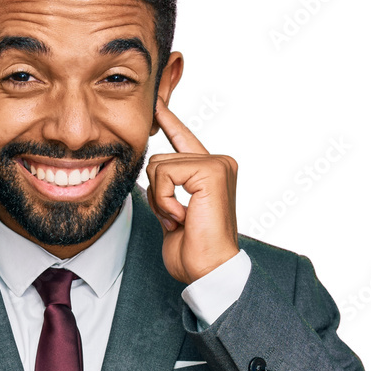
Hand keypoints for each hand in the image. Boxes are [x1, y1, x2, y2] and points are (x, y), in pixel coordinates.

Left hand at [146, 96, 238, 284]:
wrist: (209, 269)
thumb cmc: (193, 249)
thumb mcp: (173, 211)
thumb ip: (167, 187)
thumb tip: (152, 169)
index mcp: (211, 171)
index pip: (183, 138)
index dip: (168, 119)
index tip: (157, 101)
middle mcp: (219, 162)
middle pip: (158, 159)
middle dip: (156, 194)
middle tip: (177, 219)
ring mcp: (217, 164)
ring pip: (158, 166)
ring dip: (160, 200)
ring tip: (181, 219)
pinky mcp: (211, 170)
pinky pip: (164, 175)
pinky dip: (164, 200)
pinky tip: (182, 217)